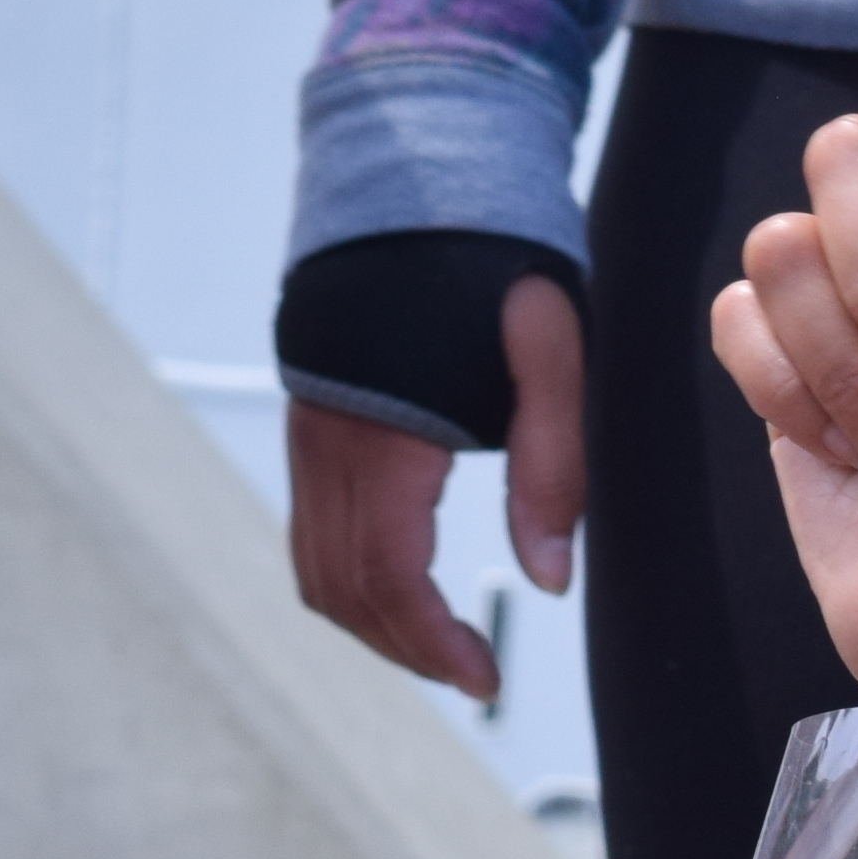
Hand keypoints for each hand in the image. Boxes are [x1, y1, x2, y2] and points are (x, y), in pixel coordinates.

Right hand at [285, 279, 585, 701]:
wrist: (414, 178)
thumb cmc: (495, 261)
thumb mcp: (550, 352)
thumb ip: (550, 465)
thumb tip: (549, 579)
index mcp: (383, 433)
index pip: (386, 575)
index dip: (431, 643)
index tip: (484, 680)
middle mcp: (326, 442)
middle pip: (340, 588)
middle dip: (404, 647)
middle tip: (474, 675)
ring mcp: (307, 433)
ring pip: (314, 567)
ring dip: (373, 622)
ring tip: (443, 643)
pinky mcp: (310, 423)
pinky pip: (311, 530)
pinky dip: (352, 579)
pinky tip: (407, 584)